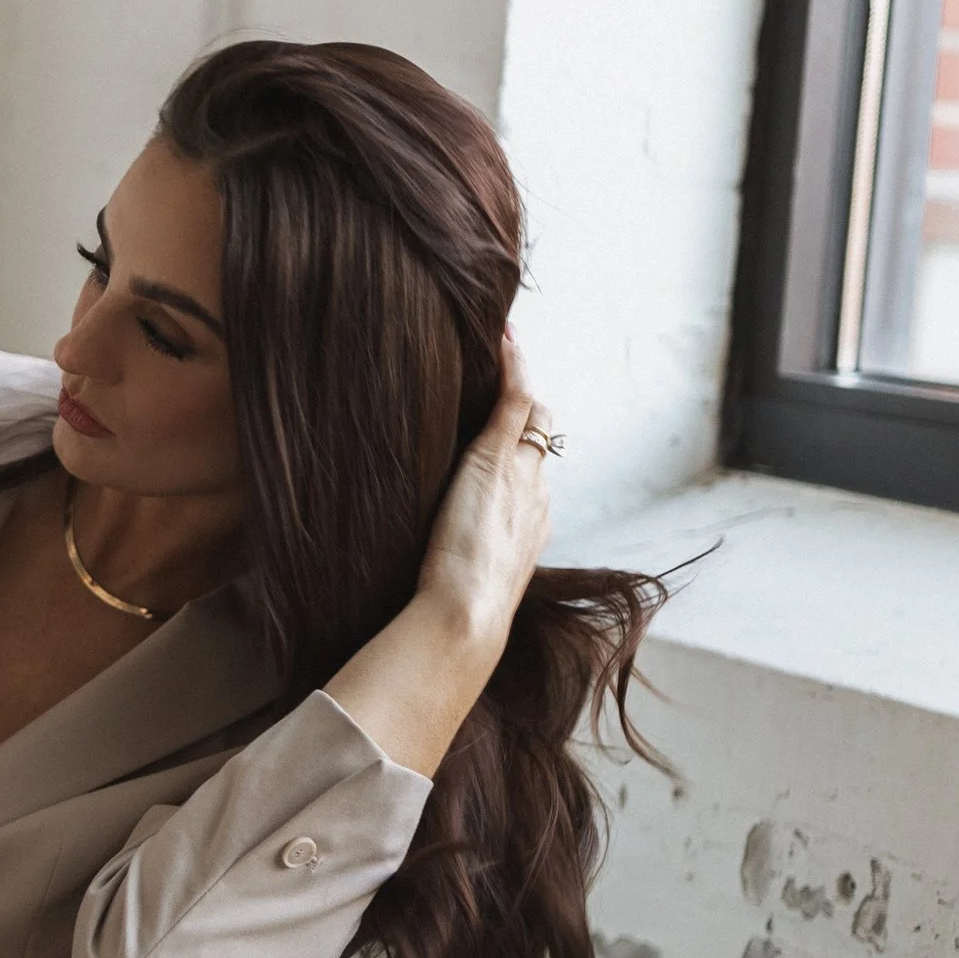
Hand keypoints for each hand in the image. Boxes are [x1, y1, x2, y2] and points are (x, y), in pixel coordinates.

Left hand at [320, 339, 559, 777]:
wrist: (462, 620)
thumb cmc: (452, 621)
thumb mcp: (454, 595)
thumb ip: (445, 583)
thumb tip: (416, 603)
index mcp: (531, 532)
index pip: (535, 481)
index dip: (525, 456)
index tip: (511, 439)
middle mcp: (536, 501)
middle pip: (542, 445)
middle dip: (529, 416)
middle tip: (507, 380)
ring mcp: (521, 478)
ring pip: (534, 420)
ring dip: (519, 383)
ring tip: (500, 348)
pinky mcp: (499, 460)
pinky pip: (517, 399)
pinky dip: (513, 365)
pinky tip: (501, 336)